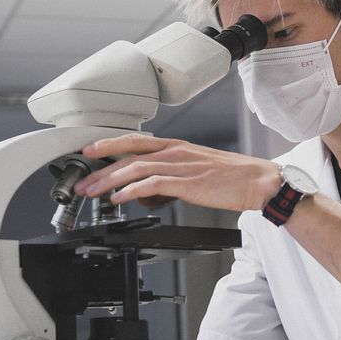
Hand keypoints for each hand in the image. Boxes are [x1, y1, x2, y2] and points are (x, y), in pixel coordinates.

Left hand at [73, 134, 281, 211]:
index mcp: (177, 146)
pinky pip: (152, 184)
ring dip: (109, 180)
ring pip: (135, 168)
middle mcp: (175, 152)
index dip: (109, 143)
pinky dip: (131, 190)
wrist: (258, 181)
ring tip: (93, 192)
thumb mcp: (196, 170)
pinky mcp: (187, 182)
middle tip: (82, 180)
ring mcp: (181, 166)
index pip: (136, 140)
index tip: (89, 150)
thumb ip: (170, 177)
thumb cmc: (232, 178)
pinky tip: (119, 198)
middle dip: (101, 167)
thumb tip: (148, 191)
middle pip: (129, 153)